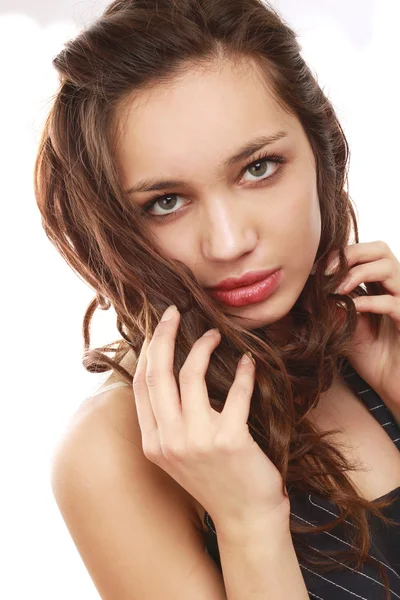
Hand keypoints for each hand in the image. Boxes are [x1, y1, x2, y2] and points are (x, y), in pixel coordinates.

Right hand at [132, 304, 289, 529]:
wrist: (246, 518)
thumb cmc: (217, 480)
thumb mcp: (180, 454)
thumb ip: (170, 420)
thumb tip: (171, 374)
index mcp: (153, 442)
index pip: (142, 385)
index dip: (149, 350)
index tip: (159, 327)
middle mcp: (168, 441)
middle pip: (158, 374)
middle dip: (164, 335)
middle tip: (175, 311)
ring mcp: (197, 441)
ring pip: (190, 375)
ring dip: (204, 347)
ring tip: (216, 335)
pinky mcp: (229, 439)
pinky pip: (236, 392)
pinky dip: (245, 372)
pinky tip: (249, 362)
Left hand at [325, 241, 399, 408]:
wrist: (391, 383)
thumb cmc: (370, 355)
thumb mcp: (344, 325)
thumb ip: (331, 305)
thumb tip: (306, 289)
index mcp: (381, 285)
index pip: (365, 252)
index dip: (341, 254)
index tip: (315, 268)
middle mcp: (396, 288)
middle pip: (380, 249)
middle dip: (350, 254)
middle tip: (324, 271)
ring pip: (390, 266)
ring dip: (358, 272)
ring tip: (336, 289)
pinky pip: (393, 303)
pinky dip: (369, 302)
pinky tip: (351, 310)